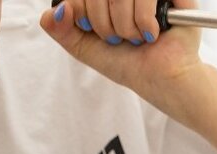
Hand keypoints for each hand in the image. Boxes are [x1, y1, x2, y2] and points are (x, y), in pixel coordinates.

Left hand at [39, 0, 209, 119]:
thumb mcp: (86, 48)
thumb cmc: (130, 64)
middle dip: (103, 22)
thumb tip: (55, 11)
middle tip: (118, 39)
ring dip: (125, 25)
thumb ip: (61, 29)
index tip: (91, 29)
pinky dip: (144, 20)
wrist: (162, 81)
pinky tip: (152, 34)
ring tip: (137, 39)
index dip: (82, 10)